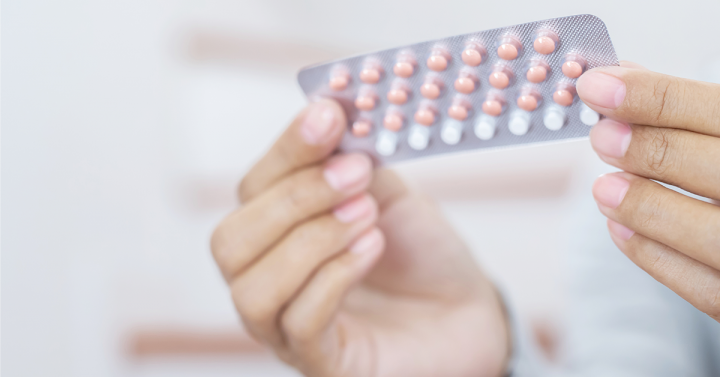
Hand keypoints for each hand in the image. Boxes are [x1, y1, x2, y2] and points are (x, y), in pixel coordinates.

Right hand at [211, 100, 508, 376]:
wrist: (466, 310)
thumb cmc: (419, 252)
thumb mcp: (387, 193)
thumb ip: (350, 161)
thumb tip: (323, 114)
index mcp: (278, 231)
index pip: (252, 188)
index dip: (287, 150)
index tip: (329, 116)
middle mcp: (268, 279)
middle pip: (231, 241)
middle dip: (294, 199)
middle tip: (356, 174)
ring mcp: (286, 327)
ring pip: (252, 288)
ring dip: (311, 239)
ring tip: (367, 215)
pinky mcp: (320, 361)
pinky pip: (298, 323)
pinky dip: (333, 276)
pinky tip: (371, 248)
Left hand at [577, 61, 719, 320]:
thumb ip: (680, 108)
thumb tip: (611, 79)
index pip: (719, 111)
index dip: (656, 95)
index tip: (594, 86)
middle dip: (653, 150)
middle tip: (600, 136)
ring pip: (714, 234)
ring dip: (647, 207)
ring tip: (602, 188)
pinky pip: (704, 287)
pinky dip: (653, 255)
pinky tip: (617, 226)